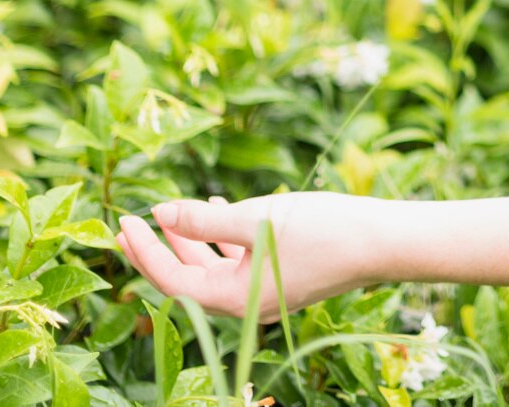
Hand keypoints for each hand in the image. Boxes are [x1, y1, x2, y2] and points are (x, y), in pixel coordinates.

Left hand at [116, 190, 373, 323]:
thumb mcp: (258, 219)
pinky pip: (237, 260)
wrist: (383, 241)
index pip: (173, 280)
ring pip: (212, 267)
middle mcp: (245, 303)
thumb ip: (205, 218)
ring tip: (169, 213)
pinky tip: (218, 205)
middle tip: (129, 223)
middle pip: (187, 278)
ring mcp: (264, 291)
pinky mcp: (281, 275)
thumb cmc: (324, 230)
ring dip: (188, 240)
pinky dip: (221, 237)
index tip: (126, 221)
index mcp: (235, 298)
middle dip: (158, 250)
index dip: (145, 252)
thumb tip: (159, 213)